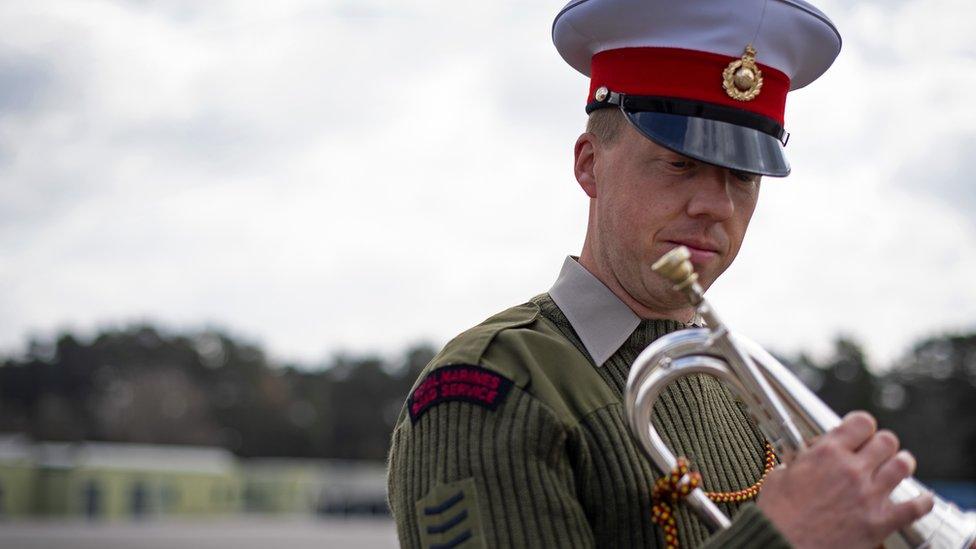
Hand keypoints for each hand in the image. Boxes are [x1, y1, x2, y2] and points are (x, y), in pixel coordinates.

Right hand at [757, 411, 933, 548]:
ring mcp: (868, 496)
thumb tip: (806, 457)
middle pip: (887, 441)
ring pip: (903, 466)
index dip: (862, 426)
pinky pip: (915, 508)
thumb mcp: (780, 476)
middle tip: (878, 451)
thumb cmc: (777, 514)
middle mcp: (852, 470)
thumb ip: (800, 461)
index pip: (861, 422)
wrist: (781, 544)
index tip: (860, 432)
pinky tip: (921, 500)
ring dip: (901, 464)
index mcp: (827, 454)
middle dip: (882, 444)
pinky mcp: (879, 522)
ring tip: (898, 466)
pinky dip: (922, 502)